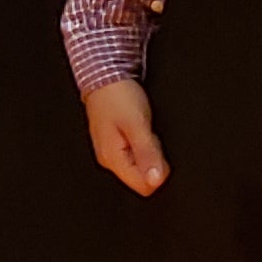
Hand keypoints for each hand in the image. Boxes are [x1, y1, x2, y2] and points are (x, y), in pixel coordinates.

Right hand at [83, 78, 167, 197]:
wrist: (104, 75)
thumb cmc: (117, 96)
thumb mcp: (137, 125)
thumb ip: (147, 154)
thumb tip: (156, 181)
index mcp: (112, 159)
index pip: (143, 187)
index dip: (157, 172)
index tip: (155, 149)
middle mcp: (109, 160)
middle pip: (143, 177)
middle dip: (154, 160)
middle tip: (147, 135)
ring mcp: (111, 151)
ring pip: (141, 165)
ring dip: (149, 149)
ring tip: (142, 128)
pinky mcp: (115, 143)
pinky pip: (137, 153)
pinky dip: (144, 142)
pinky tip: (139, 127)